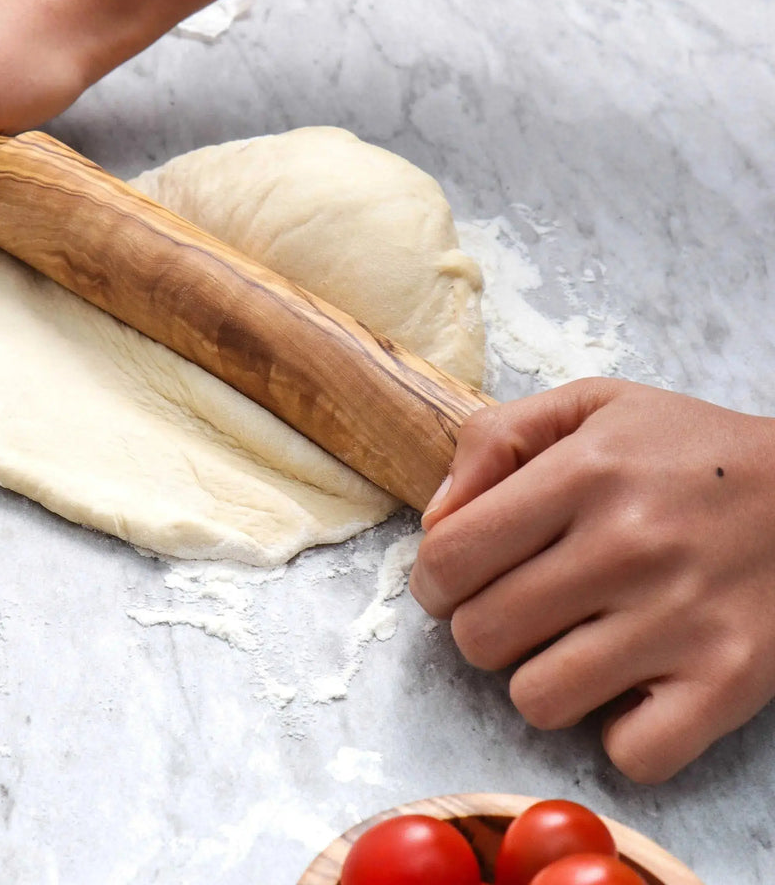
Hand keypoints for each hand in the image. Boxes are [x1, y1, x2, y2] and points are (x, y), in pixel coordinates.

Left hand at [410, 378, 774, 781]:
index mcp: (584, 473)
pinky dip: (622, 733)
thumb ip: (496, 438)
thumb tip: (435, 519)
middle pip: (481, 635)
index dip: (430, 578)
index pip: (451, 556)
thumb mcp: (592, 406)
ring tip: (573, 641)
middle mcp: (629, 546)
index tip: (448, 581)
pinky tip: (632, 685)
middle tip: (514, 606)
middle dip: (479, 626)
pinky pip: (632, 755)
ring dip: (540, 679)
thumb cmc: (690, 451)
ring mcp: (681, 620)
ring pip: (539, 700)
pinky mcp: (729, 682)